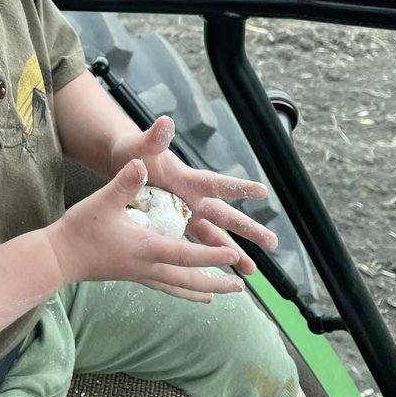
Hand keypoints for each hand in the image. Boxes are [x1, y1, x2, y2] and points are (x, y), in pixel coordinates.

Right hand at [45, 159, 247, 301]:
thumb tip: (142, 164)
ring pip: (179, 287)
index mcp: (145, 247)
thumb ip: (124, 182)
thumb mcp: (102, 200)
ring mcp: (140, 274)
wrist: (59, 257)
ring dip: (203, 289)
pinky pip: (166, 287)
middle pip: (188, 278)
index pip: (184, 255)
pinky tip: (192, 295)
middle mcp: (147, 266)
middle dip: (216, 281)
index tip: (233, 256)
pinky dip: (183, 291)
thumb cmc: (80, 228)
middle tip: (241, 286)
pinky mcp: (133, 275)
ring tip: (225, 295)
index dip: (210, 256)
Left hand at [109, 118, 277, 274]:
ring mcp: (184, 214)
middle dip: (248, 229)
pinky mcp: (173, 226)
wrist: (121, 163)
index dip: (237, 188)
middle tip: (274, 243)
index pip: (216, 183)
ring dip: (232, 253)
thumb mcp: (141, 147)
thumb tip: (165, 121)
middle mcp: (191, 198)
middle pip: (224, 215)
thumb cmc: (133, 151)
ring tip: (252, 271)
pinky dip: (206, 259)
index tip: (262, 192)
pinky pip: (193, 246)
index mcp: (186, 179)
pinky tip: (219, 275)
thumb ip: (154, 138)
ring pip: (213, 237)